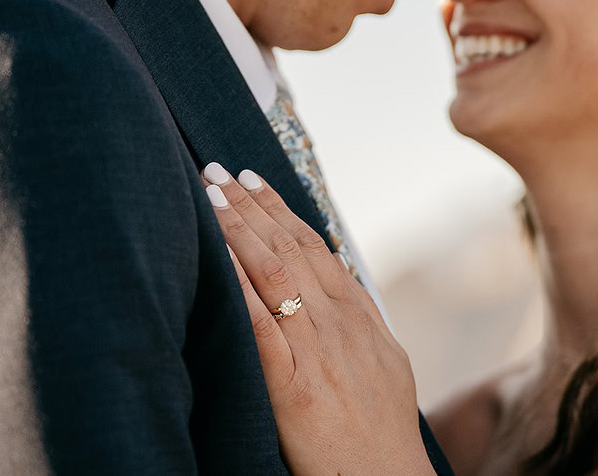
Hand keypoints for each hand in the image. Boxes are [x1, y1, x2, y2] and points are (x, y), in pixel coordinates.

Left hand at [201, 163, 434, 475]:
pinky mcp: (294, 386)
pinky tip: (216, 256)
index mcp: (360, 316)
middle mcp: (340, 324)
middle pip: (291, 249)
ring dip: (240, 229)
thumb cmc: (381, 428)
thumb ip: (362, 317)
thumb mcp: (386, 361)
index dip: (281, 209)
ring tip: (210, 194)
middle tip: (218, 169)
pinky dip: (237, 284)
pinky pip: (259, 325)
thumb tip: (342, 275)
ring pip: (275, 274)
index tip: (254, 179)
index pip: (316, 246)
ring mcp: (318, 351)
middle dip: (252, 205)